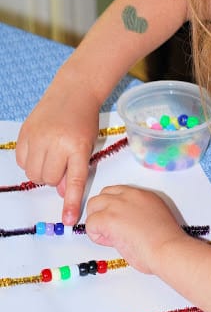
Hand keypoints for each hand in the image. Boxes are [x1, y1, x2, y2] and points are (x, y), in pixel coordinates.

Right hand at [16, 82, 99, 224]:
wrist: (74, 91)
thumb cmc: (84, 120)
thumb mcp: (87, 145)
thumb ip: (76, 169)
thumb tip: (61, 193)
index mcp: (78, 147)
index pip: (75, 181)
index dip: (71, 203)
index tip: (69, 220)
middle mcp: (57, 142)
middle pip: (49, 180)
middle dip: (55, 178)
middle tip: (62, 163)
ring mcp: (39, 136)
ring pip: (33, 173)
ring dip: (41, 171)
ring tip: (51, 156)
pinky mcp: (25, 131)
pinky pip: (21, 161)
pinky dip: (29, 161)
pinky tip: (39, 149)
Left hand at [85, 185, 186, 273]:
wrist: (168, 248)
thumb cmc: (166, 240)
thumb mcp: (156, 216)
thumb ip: (140, 213)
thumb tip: (128, 223)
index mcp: (142, 195)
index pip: (117, 192)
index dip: (113, 207)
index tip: (119, 221)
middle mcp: (129, 195)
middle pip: (102, 195)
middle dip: (101, 211)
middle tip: (110, 229)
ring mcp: (117, 205)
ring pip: (93, 205)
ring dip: (97, 221)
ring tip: (110, 236)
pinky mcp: (108, 218)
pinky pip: (90, 223)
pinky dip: (96, 235)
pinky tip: (110, 242)